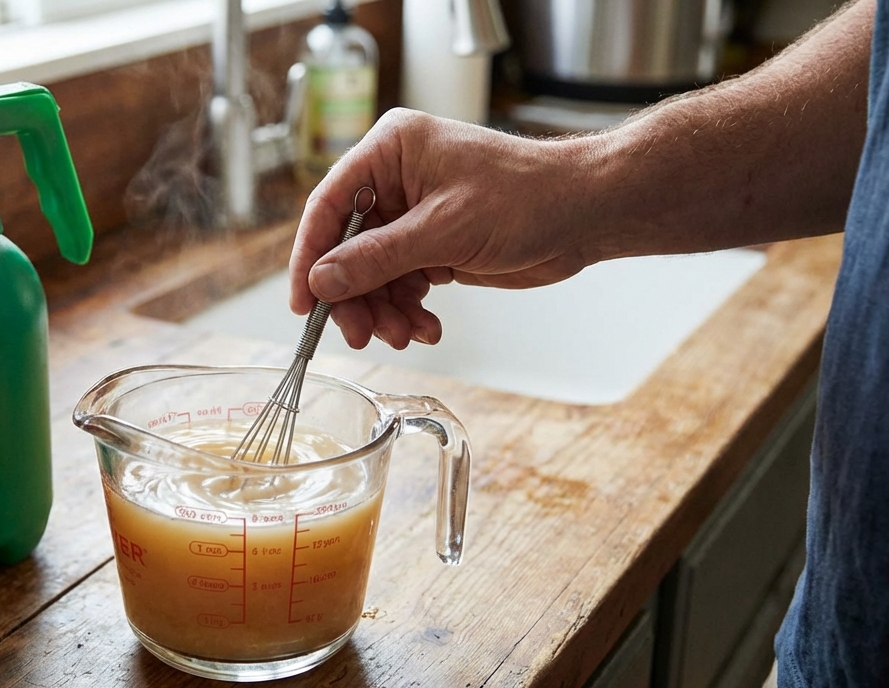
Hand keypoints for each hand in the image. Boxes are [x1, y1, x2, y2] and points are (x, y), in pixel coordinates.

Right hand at [289, 109, 608, 350]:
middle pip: (347, 247)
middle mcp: (395, 179)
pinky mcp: (433, 244)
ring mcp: (413, 214)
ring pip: (372, 273)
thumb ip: (377, 258)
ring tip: (404, 336)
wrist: (584, 214)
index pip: (329, 205)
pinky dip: (408, 311)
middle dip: (355, 295)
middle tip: (361, 334)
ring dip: (383, 311)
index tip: (303, 302)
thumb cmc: (528, 196)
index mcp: (390, 151)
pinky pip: (401, 284)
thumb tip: (322, 281)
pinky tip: (425, 328)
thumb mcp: (444, 231)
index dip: (310, 257)